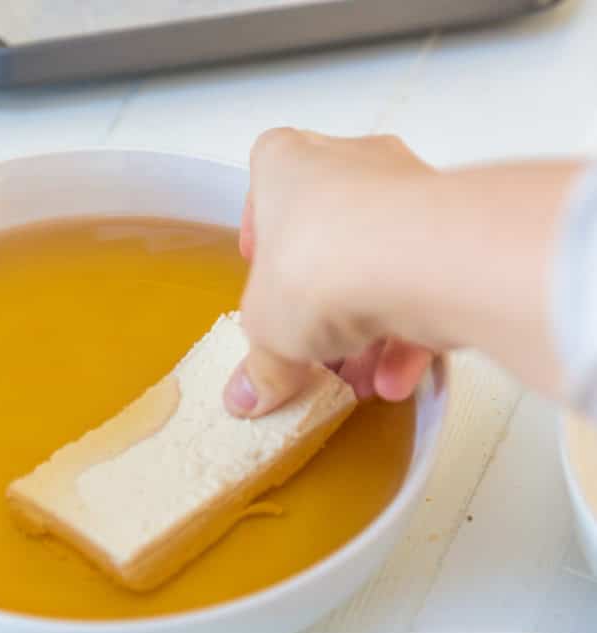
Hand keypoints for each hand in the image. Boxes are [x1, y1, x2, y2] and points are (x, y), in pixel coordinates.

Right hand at [225, 129, 434, 416]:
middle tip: (314, 349)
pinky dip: (413, 335)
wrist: (413, 259)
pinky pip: (427, 287)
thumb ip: (261, 365)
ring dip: (371, 332)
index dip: (264, 231)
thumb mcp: (268, 331)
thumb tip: (250, 394)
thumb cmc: (320, 262)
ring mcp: (410, 194)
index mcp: (289, 164)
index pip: (269, 182)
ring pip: (383, 267)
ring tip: (359, 382)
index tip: (265, 270)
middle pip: (330, 236)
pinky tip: (396, 380)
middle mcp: (353, 164)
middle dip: (324, 303)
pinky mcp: (456, 233)